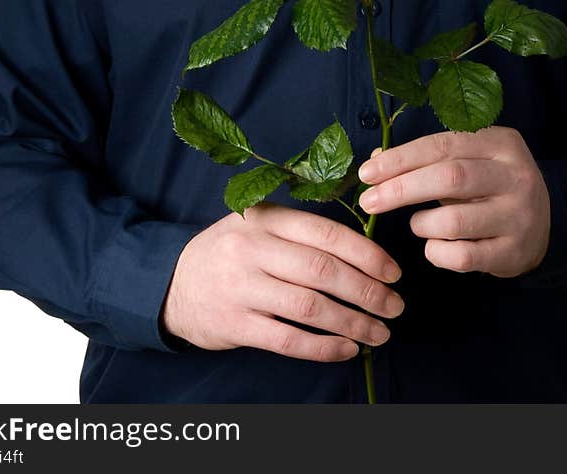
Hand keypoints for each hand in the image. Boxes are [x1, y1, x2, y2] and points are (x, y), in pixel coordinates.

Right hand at [162, 202, 403, 360]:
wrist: (171, 284)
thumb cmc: (231, 253)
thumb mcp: (259, 226)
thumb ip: (303, 232)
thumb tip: (368, 252)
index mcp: (266, 218)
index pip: (327, 233)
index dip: (367, 254)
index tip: (394, 273)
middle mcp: (252, 249)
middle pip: (323, 271)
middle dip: (368, 292)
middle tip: (395, 307)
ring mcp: (241, 287)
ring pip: (310, 307)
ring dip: (353, 323)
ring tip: (379, 333)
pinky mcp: (234, 324)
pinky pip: (288, 340)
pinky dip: (323, 347)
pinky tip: (347, 349)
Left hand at [356, 126, 550, 277]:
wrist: (542, 225)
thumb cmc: (489, 188)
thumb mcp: (466, 162)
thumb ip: (425, 160)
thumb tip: (374, 159)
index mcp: (501, 143)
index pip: (443, 145)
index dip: (400, 159)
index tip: (367, 173)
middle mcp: (515, 176)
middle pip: (449, 177)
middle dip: (401, 189)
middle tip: (370, 201)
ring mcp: (518, 215)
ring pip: (454, 221)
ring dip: (421, 224)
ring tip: (418, 224)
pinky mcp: (514, 251)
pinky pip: (462, 256)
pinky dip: (436, 252)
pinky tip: (434, 246)